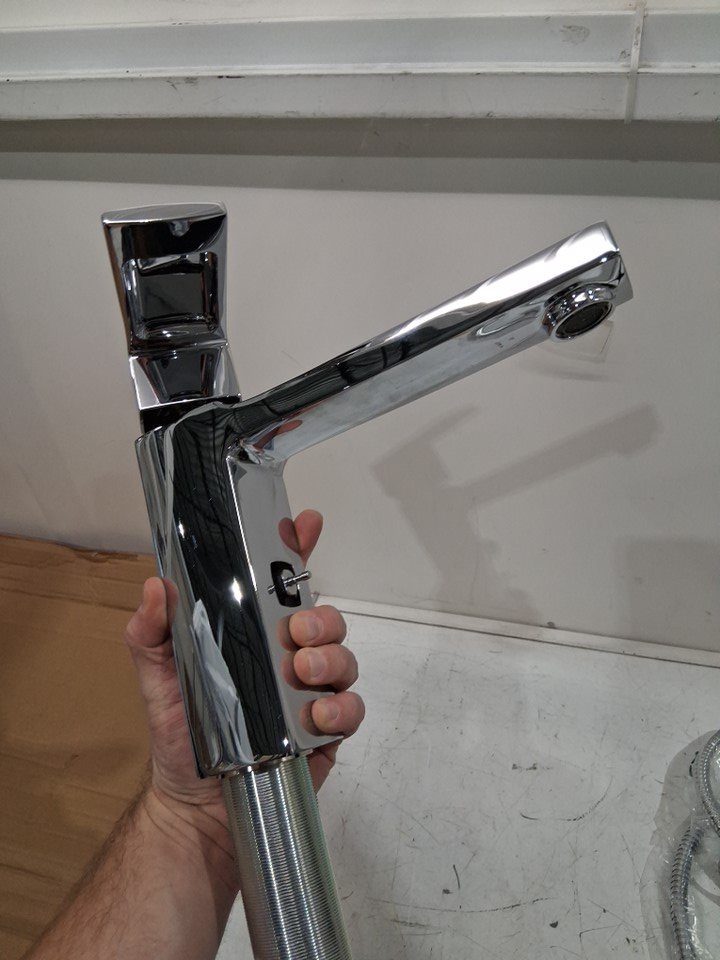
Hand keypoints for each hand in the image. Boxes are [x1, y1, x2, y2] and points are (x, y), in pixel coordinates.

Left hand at [124, 510, 363, 829]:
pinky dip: (340, 708)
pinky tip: (316, 716)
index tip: (304, 523)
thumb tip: (156, 586)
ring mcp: (311, 693)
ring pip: (343, 658)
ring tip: (302, 673)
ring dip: (331, 658)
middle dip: (320, 617)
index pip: (281, 585)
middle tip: (298, 632)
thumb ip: (152, 631)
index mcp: (253, 634)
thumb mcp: (158, 675)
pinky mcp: (326, 731)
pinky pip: (351, 709)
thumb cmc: (181, 734)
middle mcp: (289, 658)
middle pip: (325, 619)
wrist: (197, 805)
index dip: (296, 550)